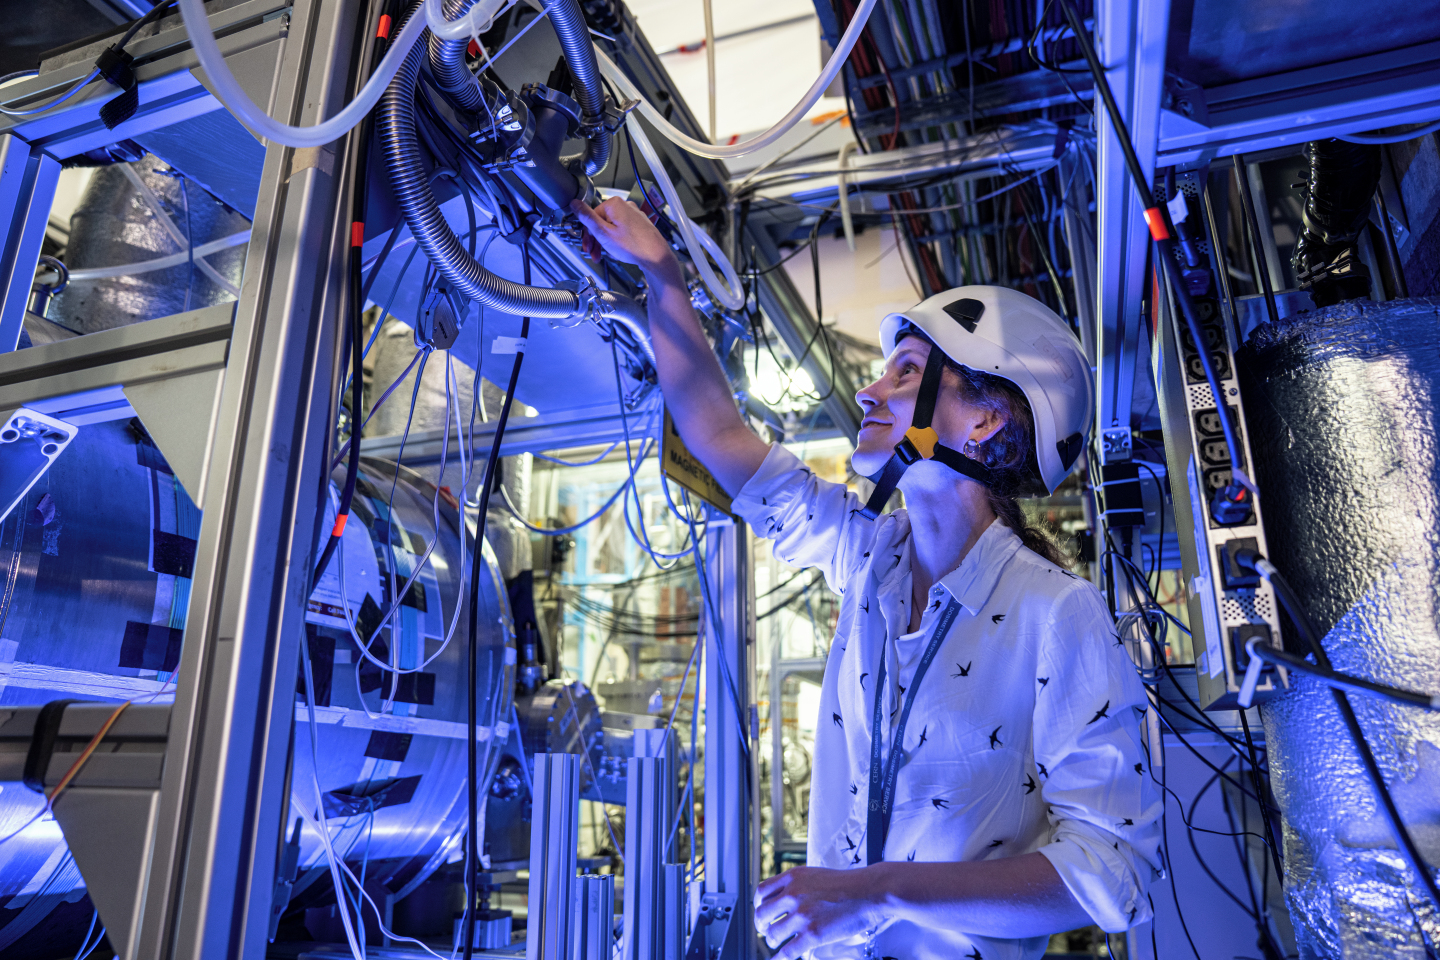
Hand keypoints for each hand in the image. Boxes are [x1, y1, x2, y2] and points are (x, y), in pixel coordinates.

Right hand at [569, 197, 677, 272]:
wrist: (656, 256)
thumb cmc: (633, 246)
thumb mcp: (603, 233)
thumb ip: (587, 218)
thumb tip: (574, 204)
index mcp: (614, 204)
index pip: (592, 216)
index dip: (587, 234)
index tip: (587, 246)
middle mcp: (625, 206)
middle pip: (602, 222)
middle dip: (596, 239)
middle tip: (594, 253)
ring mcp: (633, 215)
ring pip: (611, 227)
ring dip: (605, 242)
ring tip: (603, 255)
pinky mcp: (639, 224)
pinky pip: (622, 230)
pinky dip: (616, 240)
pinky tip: (616, 252)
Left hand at [753, 866, 888, 959]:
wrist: (870, 891)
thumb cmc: (850, 884)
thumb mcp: (817, 874)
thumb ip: (799, 884)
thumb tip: (786, 897)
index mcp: (793, 878)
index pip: (762, 892)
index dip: (758, 904)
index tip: (761, 910)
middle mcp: (793, 894)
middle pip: (762, 914)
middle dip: (762, 924)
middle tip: (766, 929)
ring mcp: (802, 915)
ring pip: (772, 933)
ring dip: (772, 940)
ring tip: (777, 942)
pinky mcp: (812, 934)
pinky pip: (787, 951)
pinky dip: (779, 958)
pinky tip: (778, 959)